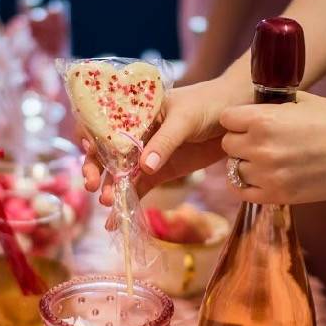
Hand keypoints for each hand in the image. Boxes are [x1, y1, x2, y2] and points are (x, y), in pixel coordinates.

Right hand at [82, 74, 251, 204]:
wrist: (237, 117)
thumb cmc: (208, 103)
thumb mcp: (185, 118)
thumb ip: (165, 141)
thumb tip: (145, 166)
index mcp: (133, 111)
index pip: (101, 122)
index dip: (88, 136)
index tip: (90, 151)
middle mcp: (134, 133)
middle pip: (104, 152)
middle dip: (94, 169)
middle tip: (92, 185)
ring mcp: (146, 154)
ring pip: (119, 173)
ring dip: (110, 189)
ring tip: (108, 202)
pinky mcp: (160, 172)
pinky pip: (139, 188)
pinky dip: (127, 203)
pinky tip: (115, 222)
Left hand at [220, 92, 325, 203]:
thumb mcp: (299, 101)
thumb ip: (269, 106)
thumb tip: (249, 108)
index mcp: (263, 119)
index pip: (226, 119)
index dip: (236, 120)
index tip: (246, 123)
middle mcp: (260, 147)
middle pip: (227, 145)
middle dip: (240, 142)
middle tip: (258, 142)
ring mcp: (268, 173)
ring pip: (234, 169)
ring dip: (245, 164)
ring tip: (266, 160)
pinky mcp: (278, 195)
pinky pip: (242, 192)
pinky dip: (247, 185)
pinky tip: (259, 178)